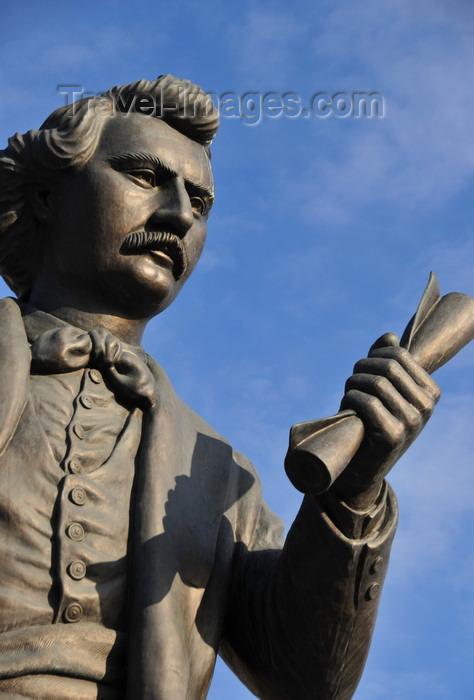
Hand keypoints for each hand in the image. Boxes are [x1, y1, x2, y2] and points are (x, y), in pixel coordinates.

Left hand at [333, 333, 439, 504]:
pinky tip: (347, 407)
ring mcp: (413, 423)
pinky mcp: (394, 437)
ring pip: (377, 383)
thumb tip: (389, 336)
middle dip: (361, 368)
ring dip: (353, 384)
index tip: (362, 369)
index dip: (374, 355)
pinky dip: (351, 399)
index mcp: (430, 392)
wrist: (360, 468)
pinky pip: (369, 403)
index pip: (400, 354)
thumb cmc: (370, 423)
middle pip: (388, 366)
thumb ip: (386, 362)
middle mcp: (427, 407)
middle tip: (351, 382)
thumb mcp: (382, 390)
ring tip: (348, 395)